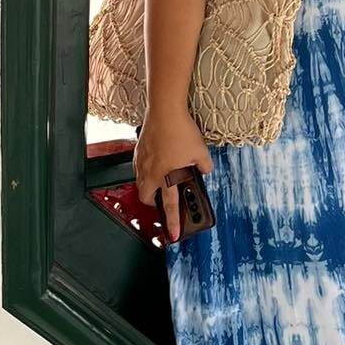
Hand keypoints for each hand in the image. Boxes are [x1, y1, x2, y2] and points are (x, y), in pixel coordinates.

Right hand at [134, 104, 212, 244]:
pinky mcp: (139, 150)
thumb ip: (204, 166)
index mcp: (166, 177)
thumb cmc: (181, 130)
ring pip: (141, 182)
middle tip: (163, 200)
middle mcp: (150, 172)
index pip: (170, 206)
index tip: (175, 235)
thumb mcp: (201, 152)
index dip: (173, 223)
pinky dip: (147, 170)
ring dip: (150, 186)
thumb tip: (205, 170)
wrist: (164, 110)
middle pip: (147, 198)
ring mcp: (142, 161)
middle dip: (154, 203)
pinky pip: (140, 167)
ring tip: (161, 180)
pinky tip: (156, 162)